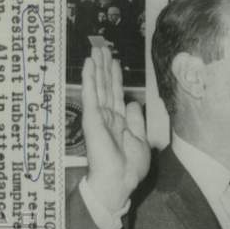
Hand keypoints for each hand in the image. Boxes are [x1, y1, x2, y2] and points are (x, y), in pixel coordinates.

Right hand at [82, 45, 149, 213]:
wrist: (119, 181)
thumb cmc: (130, 167)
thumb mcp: (141, 140)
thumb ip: (136, 121)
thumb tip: (134, 103)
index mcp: (119, 122)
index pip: (117, 95)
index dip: (116, 78)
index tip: (115, 62)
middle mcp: (107, 117)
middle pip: (106, 87)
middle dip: (105, 67)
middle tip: (102, 47)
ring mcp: (98, 117)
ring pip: (98, 86)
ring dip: (96, 67)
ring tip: (95, 50)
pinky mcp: (92, 118)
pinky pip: (90, 95)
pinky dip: (89, 79)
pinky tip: (88, 64)